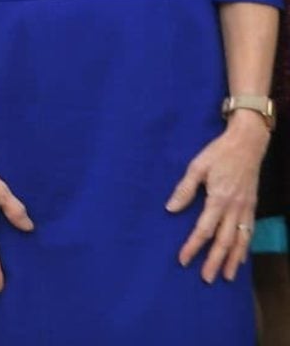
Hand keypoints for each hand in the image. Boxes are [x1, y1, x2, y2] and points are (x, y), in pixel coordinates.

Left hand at [167, 112, 268, 282]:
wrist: (247, 144)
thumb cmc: (218, 153)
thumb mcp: (197, 166)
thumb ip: (184, 189)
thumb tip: (171, 209)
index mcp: (218, 200)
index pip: (203, 230)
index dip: (193, 246)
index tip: (183, 259)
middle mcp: (234, 209)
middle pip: (224, 242)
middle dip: (214, 261)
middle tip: (206, 278)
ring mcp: (246, 209)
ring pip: (240, 241)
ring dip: (233, 261)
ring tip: (226, 277)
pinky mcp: (252, 207)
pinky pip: (249, 233)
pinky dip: (245, 248)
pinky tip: (241, 257)